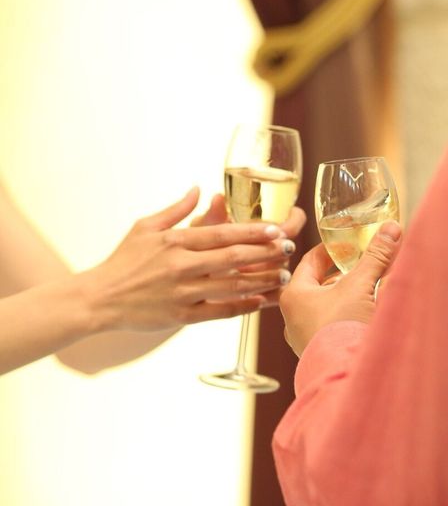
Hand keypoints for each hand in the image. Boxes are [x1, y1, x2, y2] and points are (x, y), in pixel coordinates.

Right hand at [80, 187, 300, 332]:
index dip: (252, 232)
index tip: (276, 230)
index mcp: (175, 241)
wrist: (100, 298)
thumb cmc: (123, 259)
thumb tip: (199, 189)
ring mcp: (182, 292)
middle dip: (265, 253)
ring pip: (231, 286)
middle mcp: (181, 265)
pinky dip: (242, 307)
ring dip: (261, 281)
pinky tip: (261, 302)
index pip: (222, 234)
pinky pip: (218, 311)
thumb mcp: (145, 226)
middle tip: (288, 250)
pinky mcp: (181, 316)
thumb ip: (177, 209)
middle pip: (233, 258)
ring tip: (284, 276)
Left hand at [279, 221, 401, 356]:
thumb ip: (375, 256)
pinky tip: (367, 312)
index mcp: (294, 295)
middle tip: (363, 263)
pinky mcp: (320, 352)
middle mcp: (293, 317)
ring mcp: (305, 337)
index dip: (332, 249)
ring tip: (370, 285)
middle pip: (320, 284)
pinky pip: (333, 325)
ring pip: (327, 306)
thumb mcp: (360, 286)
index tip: (349, 243)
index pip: (310, 261)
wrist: (344, 376)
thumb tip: (390, 229)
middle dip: (344, 273)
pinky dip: (349, 314)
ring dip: (348, 294)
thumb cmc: (342, 328)